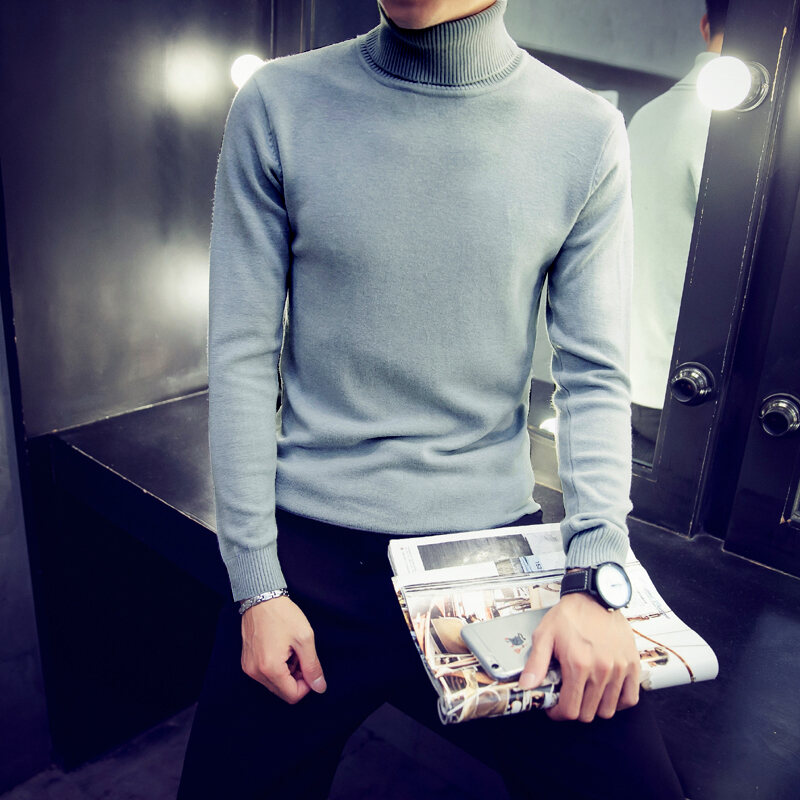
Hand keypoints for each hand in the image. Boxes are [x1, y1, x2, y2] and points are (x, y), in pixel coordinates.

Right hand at [241, 596, 326, 703]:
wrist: (261, 597)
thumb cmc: (283, 615)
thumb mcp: (304, 638)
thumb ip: (312, 666)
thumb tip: (319, 688)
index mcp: (270, 668)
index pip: (292, 696)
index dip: (306, 685)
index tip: (309, 666)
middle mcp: (255, 672)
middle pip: (282, 692)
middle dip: (296, 678)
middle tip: (300, 655)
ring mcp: (249, 667)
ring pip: (274, 684)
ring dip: (286, 672)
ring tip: (290, 649)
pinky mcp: (246, 662)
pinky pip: (265, 675)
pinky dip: (276, 667)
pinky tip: (280, 648)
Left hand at [519, 593, 638, 721]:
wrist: (594, 597)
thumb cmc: (570, 615)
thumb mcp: (544, 634)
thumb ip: (536, 663)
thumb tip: (527, 686)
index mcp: (578, 664)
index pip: (570, 710)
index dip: (559, 714)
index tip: (555, 709)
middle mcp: (601, 670)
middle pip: (589, 713)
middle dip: (574, 711)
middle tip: (568, 698)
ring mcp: (619, 669)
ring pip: (608, 710)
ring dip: (595, 708)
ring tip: (585, 694)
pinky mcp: (632, 664)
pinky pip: (630, 698)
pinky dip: (618, 703)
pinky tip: (606, 694)